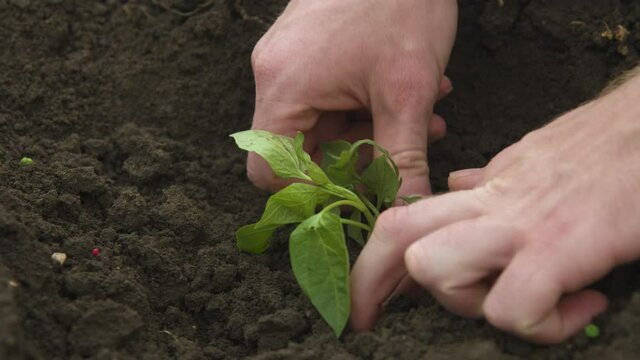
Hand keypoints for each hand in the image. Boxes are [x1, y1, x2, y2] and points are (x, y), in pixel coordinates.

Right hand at [248, 0, 456, 195]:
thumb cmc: (401, 2)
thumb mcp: (407, 91)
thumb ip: (403, 159)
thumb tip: (406, 210)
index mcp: (284, 86)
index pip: (270, 169)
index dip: (312, 190)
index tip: (360, 189)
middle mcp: (276, 74)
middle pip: (301, 149)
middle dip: (359, 156)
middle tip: (407, 148)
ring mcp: (291, 60)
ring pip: (323, 123)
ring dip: (373, 128)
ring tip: (425, 113)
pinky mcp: (309, 50)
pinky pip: (330, 96)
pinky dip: (367, 104)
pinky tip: (413, 93)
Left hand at [350, 73, 639, 342]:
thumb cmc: (603, 149)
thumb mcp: (531, 157)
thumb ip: (489, 180)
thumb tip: (458, 185)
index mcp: (481, 189)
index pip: (401, 219)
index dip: (373, 265)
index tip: (373, 301)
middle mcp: (490, 203)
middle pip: (397, 241)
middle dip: (382, 287)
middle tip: (405, 315)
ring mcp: (521, 223)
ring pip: (435, 270)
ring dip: (469, 305)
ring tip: (520, 301)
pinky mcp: (563, 245)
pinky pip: (514, 309)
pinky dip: (542, 325)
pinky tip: (583, 305)